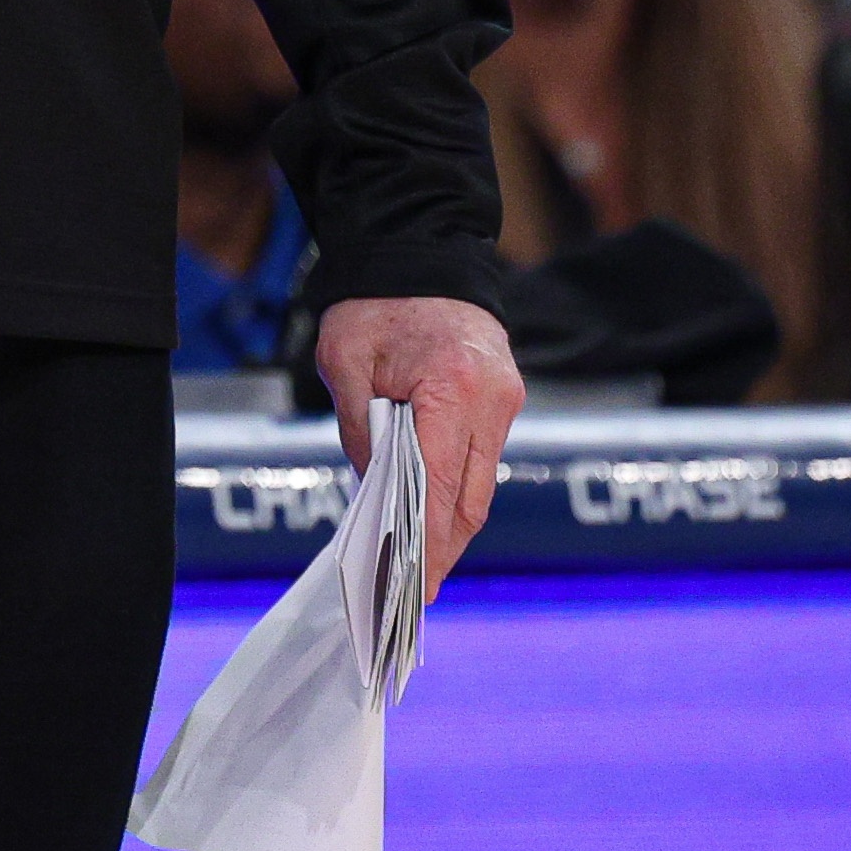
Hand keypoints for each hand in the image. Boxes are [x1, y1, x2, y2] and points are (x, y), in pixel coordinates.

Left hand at [314, 295, 522, 581]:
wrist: (420, 251)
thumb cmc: (376, 305)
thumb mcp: (346, 363)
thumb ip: (360, 430)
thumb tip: (371, 494)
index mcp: (452, 388)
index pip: (441, 487)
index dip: (428, 545)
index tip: (413, 590)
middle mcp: (491, 400)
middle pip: (470, 498)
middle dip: (441, 551)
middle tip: (412, 598)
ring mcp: (504, 400)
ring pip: (479, 485)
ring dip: (451, 527)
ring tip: (418, 571)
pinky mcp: (504, 399)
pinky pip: (480, 461)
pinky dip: (457, 493)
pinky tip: (431, 521)